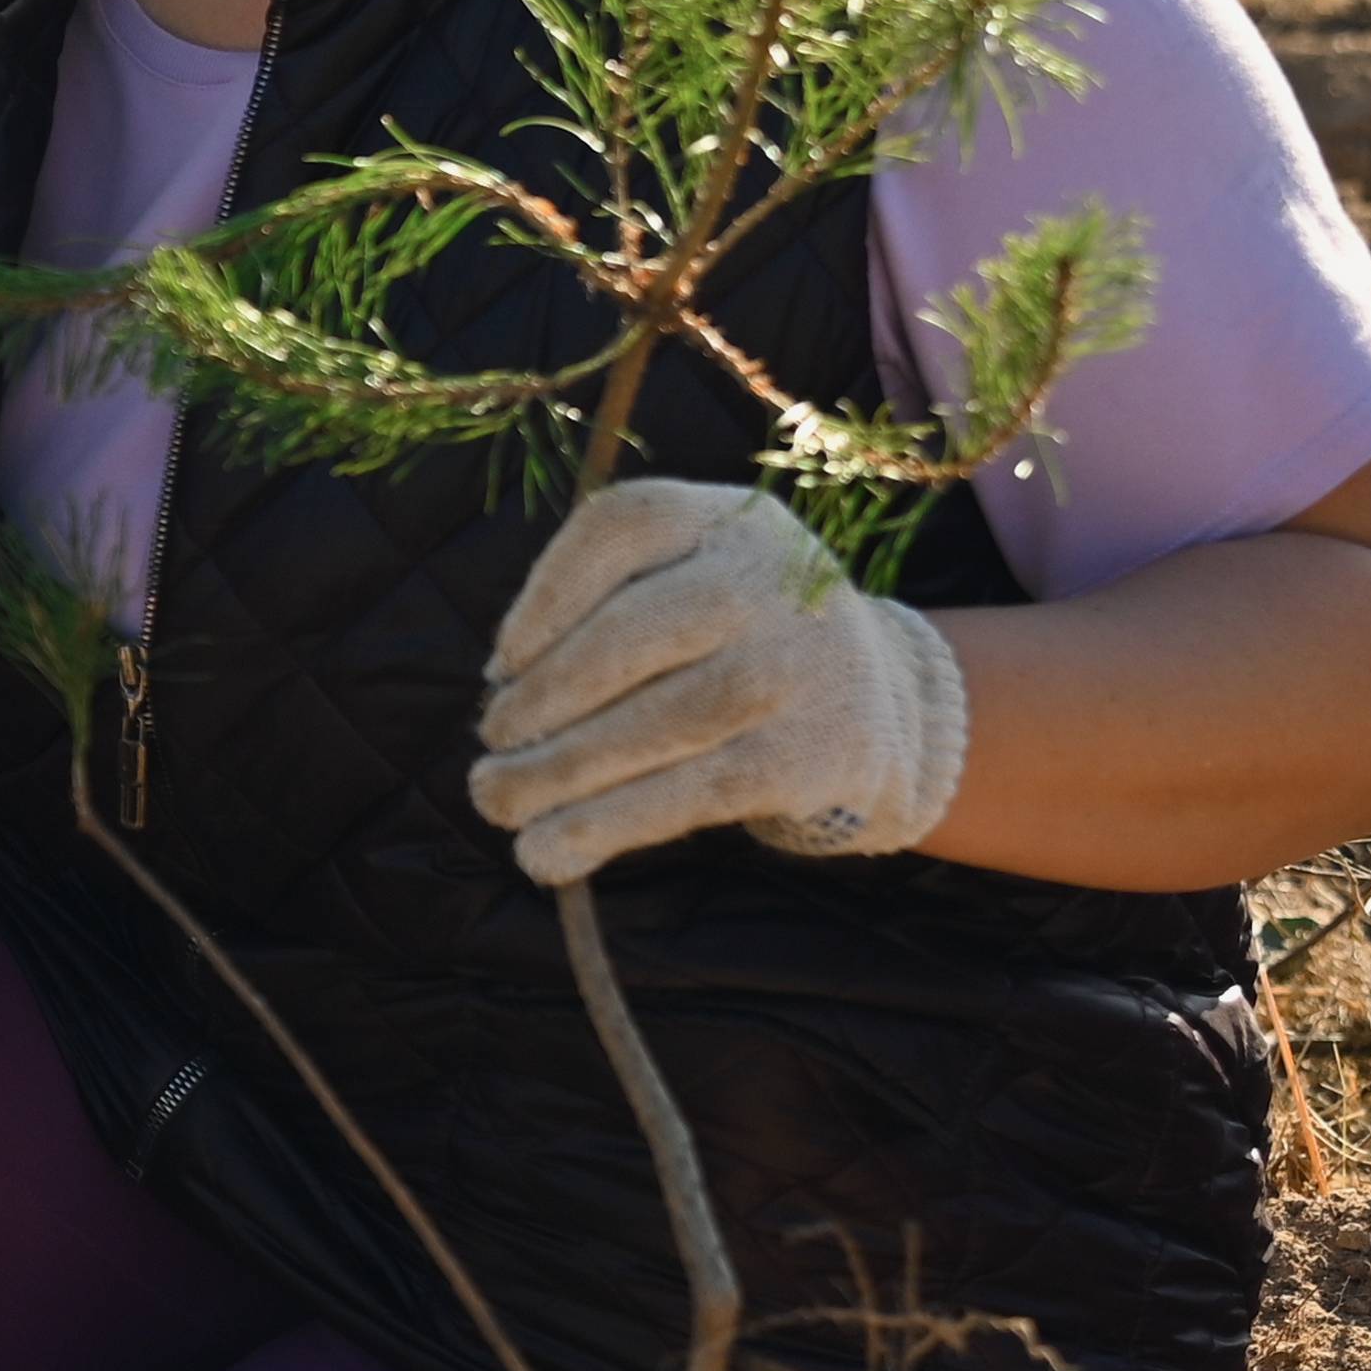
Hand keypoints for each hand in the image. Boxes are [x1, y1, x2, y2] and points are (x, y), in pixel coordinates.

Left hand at [469, 479, 972, 884]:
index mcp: (725, 517)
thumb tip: (500, 683)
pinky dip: (606, 827)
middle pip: (626, 636)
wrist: (878, 699)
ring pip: (653, 725)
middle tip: (492, 741)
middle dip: (540, 699)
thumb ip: (601, 605)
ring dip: (556, 773)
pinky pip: (689, 795)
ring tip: (494, 799)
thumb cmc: (736, 636)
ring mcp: (795, 667)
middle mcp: (768, 579)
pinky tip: (548, 852)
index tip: (500, 664)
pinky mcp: (808, 755)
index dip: (542, 599)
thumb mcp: (688, 577)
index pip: (617, 530)